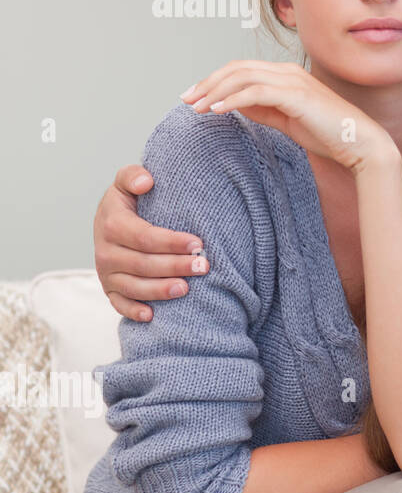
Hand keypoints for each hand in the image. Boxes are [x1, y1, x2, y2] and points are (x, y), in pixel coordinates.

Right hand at [94, 164, 209, 321]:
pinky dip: (133, 311)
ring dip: (160, 291)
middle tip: (204, 266)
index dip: (171, 242)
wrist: (113, 219)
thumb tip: (146, 182)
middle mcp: (106, 251)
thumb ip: (132, 175)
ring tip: (186, 289)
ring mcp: (107, 273)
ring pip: (133, 287)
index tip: (198, 243)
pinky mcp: (110, 289)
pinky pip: (119, 304)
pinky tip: (153, 316)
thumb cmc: (130, 201)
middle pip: (143, 264)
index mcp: (111, 224)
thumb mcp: (127, 182)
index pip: (144, 237)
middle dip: (175, 266)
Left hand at [184, 61, 395, 172]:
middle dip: (208, 83)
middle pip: (237, 68)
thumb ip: (263, 110)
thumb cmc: (329, 134)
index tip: (195, 97)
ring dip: (215, 91)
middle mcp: (289, 72)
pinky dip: (233, 100)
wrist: (360, 144)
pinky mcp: (297, 96)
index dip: (215, 80)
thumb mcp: (288, 120)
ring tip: (197, 107)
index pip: (242, 69)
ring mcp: (294, 81)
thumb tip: (235, 104)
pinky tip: (217, 111)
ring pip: (243, 77)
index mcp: (287, 75)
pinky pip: (256, 92)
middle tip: (186, 99)